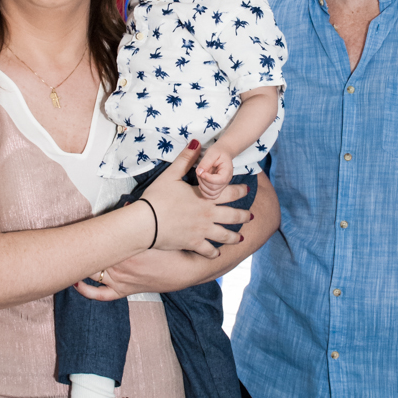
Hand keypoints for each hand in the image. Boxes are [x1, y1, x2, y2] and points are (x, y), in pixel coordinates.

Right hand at [133, 140, 249, 257]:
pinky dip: (214, 254)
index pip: (229, 192)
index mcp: (205, 197)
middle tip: (251, 216)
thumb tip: (197, 142)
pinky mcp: (193, 244)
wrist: (146, 223)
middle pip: (233, 216)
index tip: (247, 190)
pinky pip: (208, 251)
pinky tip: (217, 255)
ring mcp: (202, 231)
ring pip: (225, 236)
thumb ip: (186, 159)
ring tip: (241, 238)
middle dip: (244, 216)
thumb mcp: (171, 175)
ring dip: (235, 237)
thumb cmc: (157, 197)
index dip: (240, 190)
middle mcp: (208, 215)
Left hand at [195, 144, 233, 197]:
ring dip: (202, 186)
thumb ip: (206, 162)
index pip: (220, 180)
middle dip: (203, 180)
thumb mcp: (212, 153)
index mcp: (227, 172)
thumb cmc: (218, 152)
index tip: (201, 171)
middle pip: (214, 188)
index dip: (208, 178)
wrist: (222, 153)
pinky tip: (201, 184)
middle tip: (199, 171)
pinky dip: (204, 192)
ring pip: (211, 194)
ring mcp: (222, 186)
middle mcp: (226, 181)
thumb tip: (199, 172)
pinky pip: (211, 196)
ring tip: (200, 176)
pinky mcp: (217, 189)